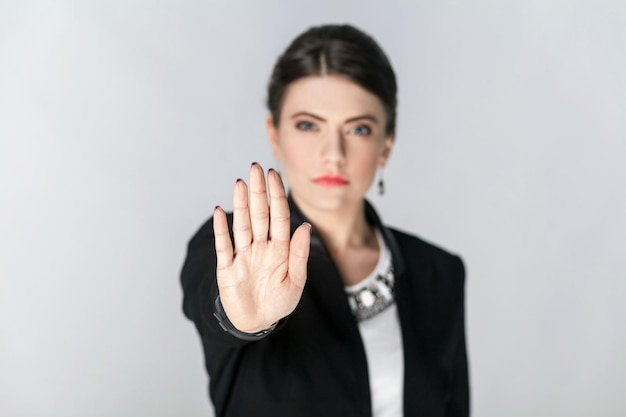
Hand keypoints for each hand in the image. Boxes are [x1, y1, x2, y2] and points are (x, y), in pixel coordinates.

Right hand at [212, 163, 311, 332]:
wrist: (257, 323)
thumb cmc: (279, 302)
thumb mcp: (295, 281)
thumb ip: (299, 254)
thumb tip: (306, 226)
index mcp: (280, 249)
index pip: (279, 216)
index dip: (277, 196)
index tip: (275, 175)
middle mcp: (261, 247)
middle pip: (259, 214)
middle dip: (258, 191)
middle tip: (256, 167)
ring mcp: (243, 255)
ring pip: (242, 225)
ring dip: (241, 205)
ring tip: (240, 183)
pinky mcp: (227, 267)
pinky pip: (223, 245)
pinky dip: (221, 229)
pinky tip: (220, 211)